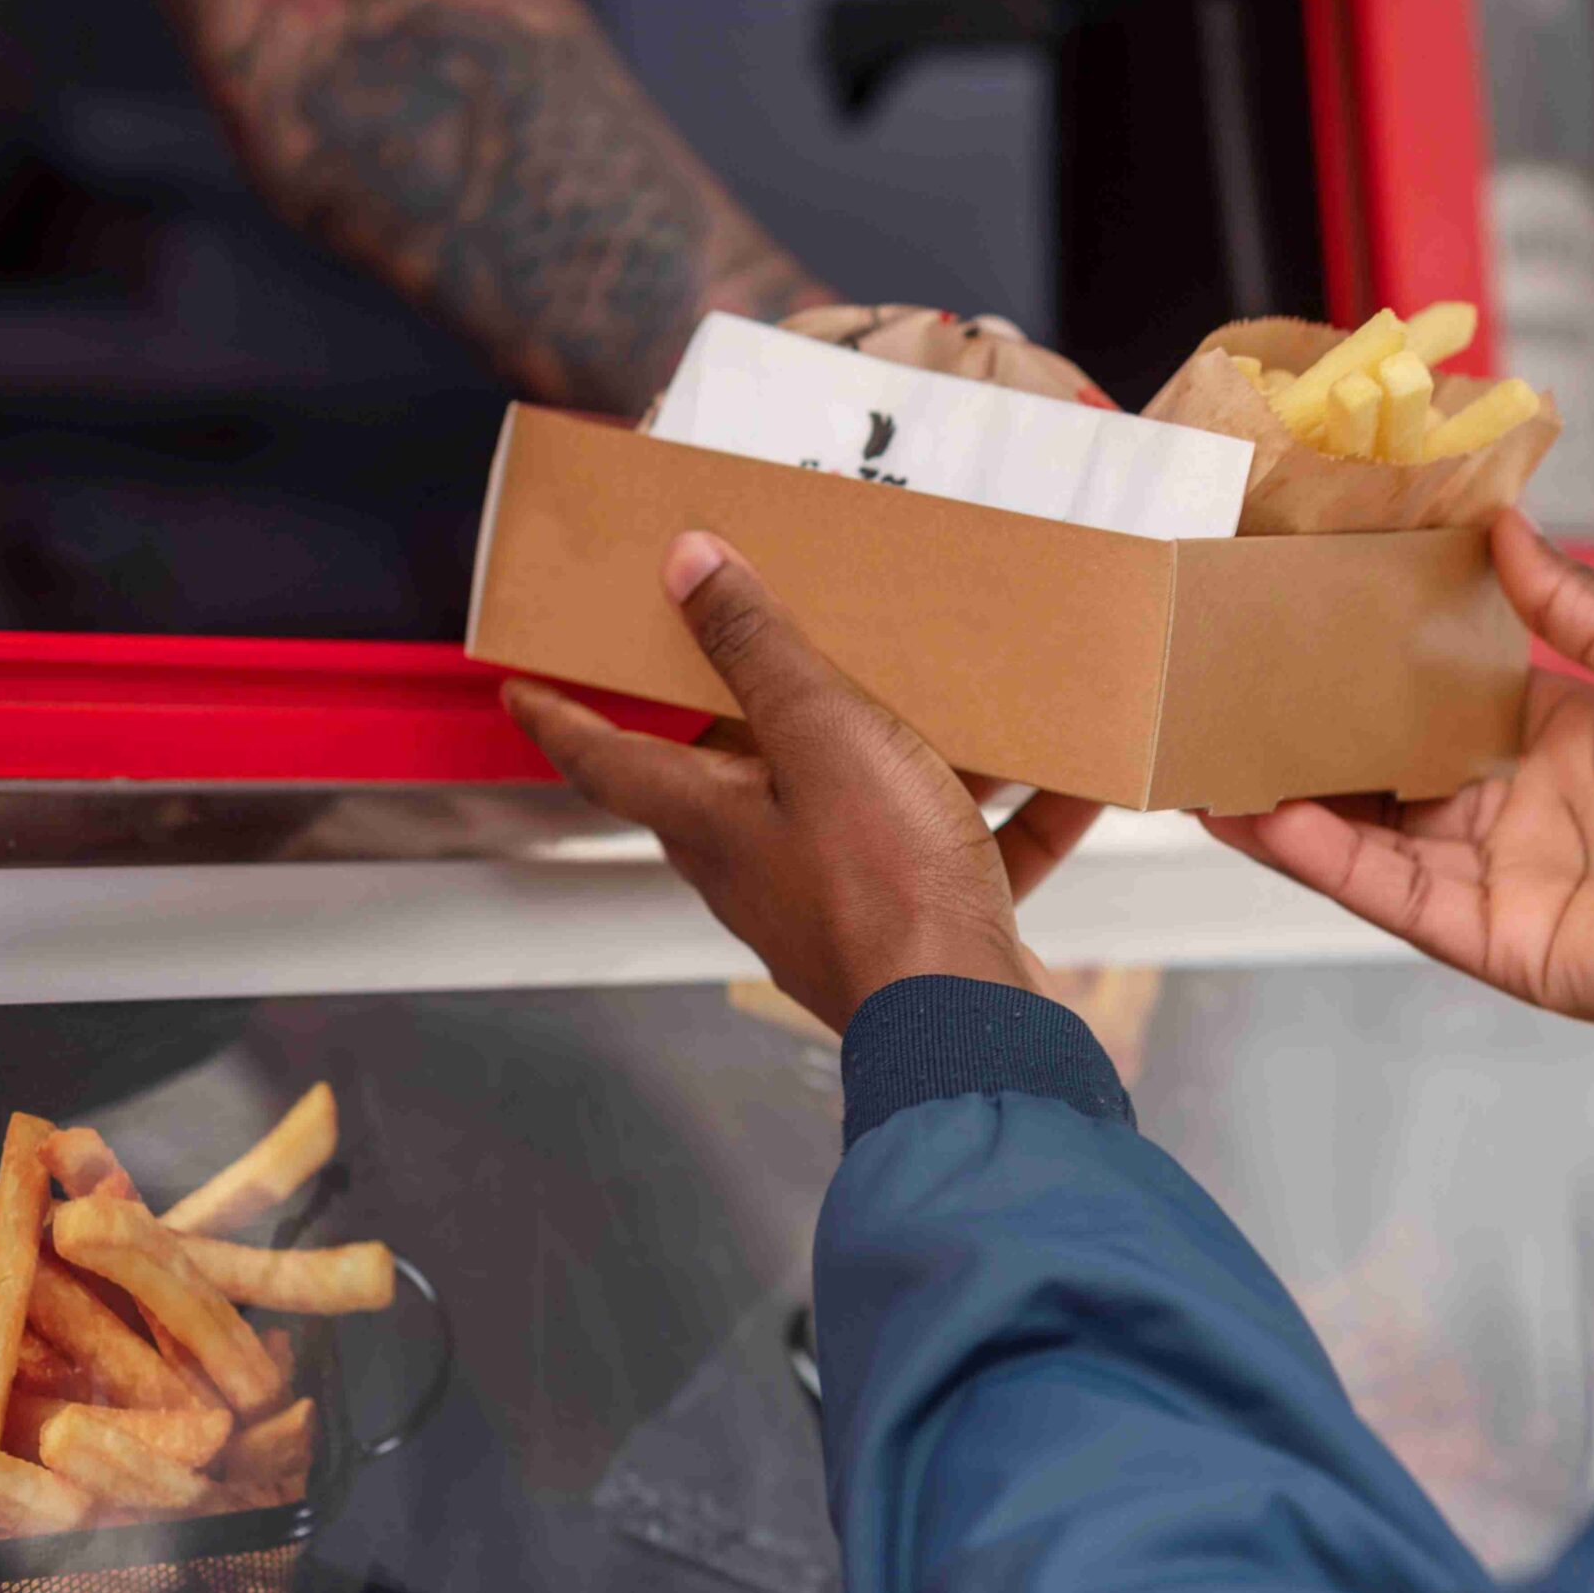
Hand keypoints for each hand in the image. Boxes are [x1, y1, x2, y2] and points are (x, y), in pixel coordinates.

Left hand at [504, 533, 1099, 1031]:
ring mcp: (842, 905)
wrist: (972, 1026)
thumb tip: (687, 566)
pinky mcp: (919, 930)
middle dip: (745, 718)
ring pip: (856, 809)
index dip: (560, 716)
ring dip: (902, 755)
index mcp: (713, 822)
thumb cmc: (883, 889)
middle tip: (753, 650)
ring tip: (952, 694)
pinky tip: (1071, 778)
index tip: (522, 686)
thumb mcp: (822, 736)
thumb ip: (759, 650)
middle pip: (732, 779)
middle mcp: (762, 869)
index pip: (604, 759)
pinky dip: (1006, 814)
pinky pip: (958, 852)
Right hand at [1203, 513, 1593, 1083]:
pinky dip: (1319, 855)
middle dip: (1308, 732)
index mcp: (1559, 732)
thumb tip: (1504, 525)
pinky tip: (1257, 814)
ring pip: (1366, 829)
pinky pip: (1385, 890)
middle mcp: (1515, 803)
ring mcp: (1496, 873)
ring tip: (1203, 753)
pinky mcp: (1488, 936)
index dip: (1374, 660)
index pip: (1440, 691)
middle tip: (1225, 687)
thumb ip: (1573, 603)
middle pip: (1385, 763)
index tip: (1306, 614)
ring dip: (1287, 794)